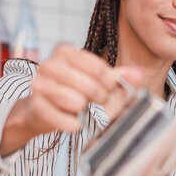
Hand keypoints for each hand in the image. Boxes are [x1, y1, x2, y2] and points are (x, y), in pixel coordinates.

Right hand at [0, 44, 142, 155]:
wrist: (42, 110)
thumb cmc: (72, 90)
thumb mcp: (95, 80)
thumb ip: (118, 76)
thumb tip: (139, 73)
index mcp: (64, 51)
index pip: (98, 68)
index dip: (109, 83)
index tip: (108, 89)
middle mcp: (49, 64)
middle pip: (89, 85)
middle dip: (99, 98)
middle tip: (97, 102)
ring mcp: (39, 85)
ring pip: (75, 101)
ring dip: (85, 110)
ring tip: (83, 109)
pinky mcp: (36, 106)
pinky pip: (64, 119)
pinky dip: (73, 124)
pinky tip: (75, 122)